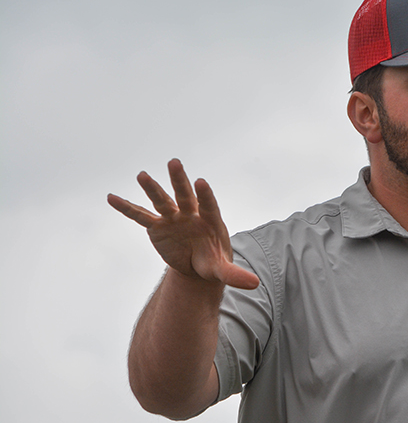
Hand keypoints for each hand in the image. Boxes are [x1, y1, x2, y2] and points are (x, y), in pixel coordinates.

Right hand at [108, 159, 258, 289]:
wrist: (196, 265)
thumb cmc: (213, 262)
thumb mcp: (222, 270)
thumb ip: (235, 275)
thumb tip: (255, 284)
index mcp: (210, 220)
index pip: (208, 204)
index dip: (205, 194)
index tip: (200, 182)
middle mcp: (191, 213)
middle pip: (185, 194)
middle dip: (180, 180)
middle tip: (174, 163)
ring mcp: (173, 218)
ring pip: (162, 200)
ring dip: (152, 188)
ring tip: (142, 175)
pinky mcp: (158, 226)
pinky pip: (140, 216)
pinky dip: (126, 208)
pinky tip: (111, 197)